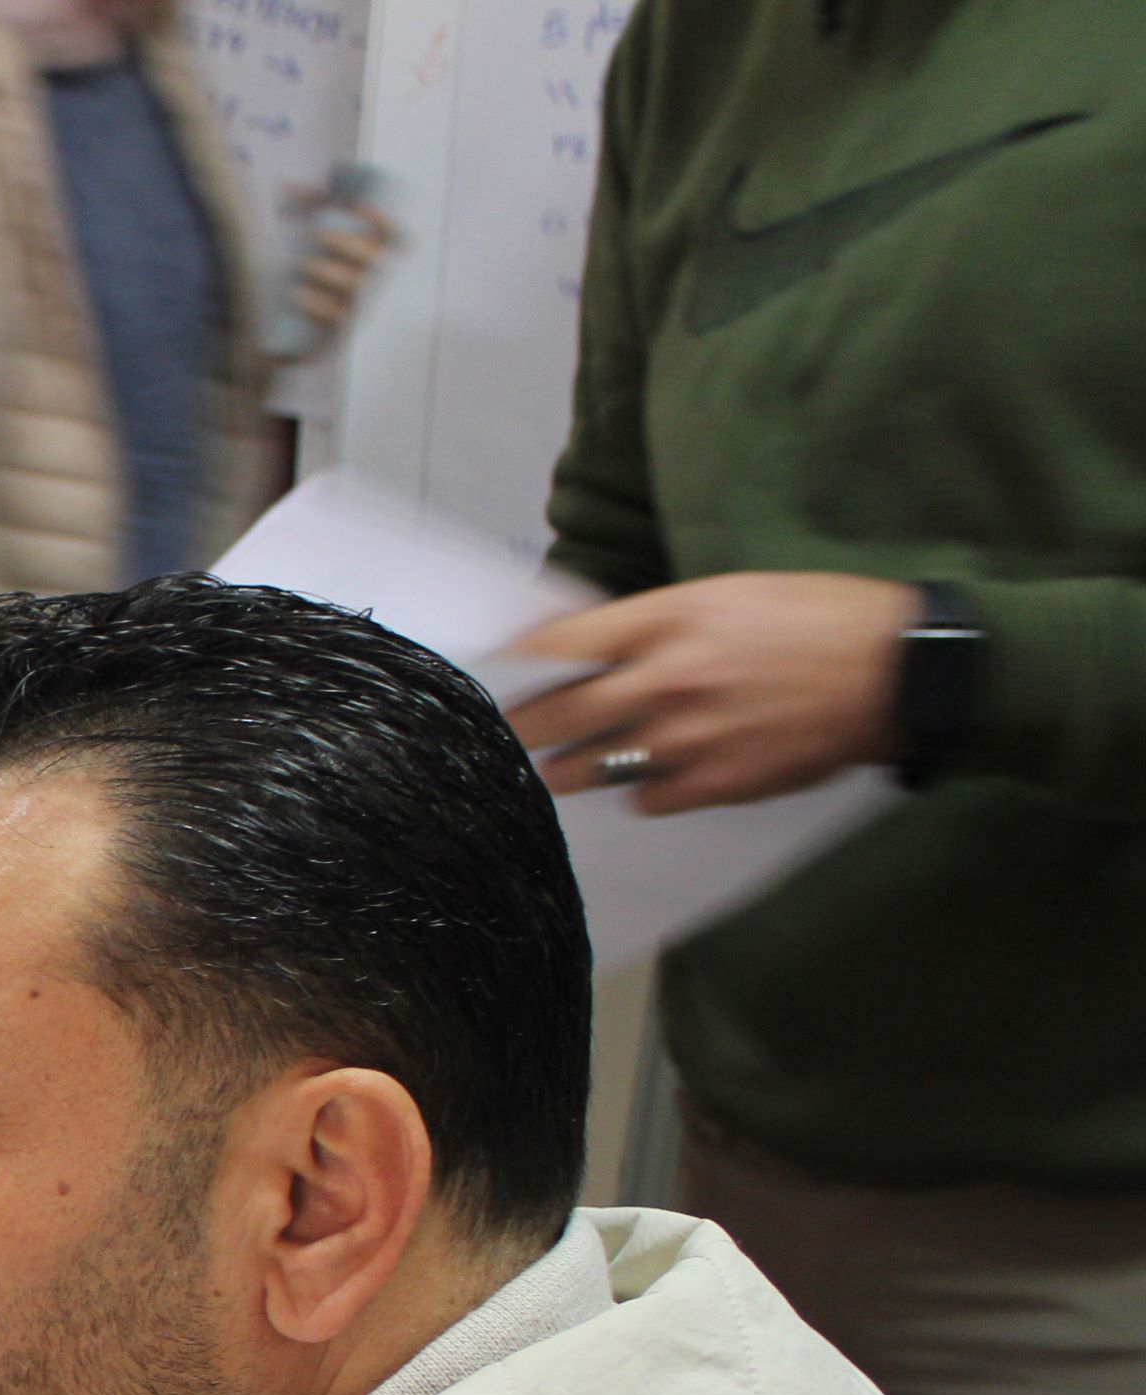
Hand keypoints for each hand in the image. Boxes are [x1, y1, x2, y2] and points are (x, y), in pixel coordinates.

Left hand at [282, 201, 393, 346]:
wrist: (293, 329)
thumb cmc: (312, 273)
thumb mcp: (315, 239)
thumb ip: (306, 211)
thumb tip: (284, 186)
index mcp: (379, 259)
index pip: (399, 238)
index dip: (384, 221)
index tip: (356, 206)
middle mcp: (376, 284)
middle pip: (373, 259)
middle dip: (344, 244)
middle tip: (315, 236)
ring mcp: (359, 309)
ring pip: (353, 286)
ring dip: (325, 271)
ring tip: (300, 266)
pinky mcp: (338, 333)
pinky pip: (334, 318)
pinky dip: (313, 303)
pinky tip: (296, 294)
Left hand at [508, 572, 921, 812]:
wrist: (898, 670)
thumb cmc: (821, 618)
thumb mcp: (731, 593)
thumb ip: (657, 622)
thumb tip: (594, 646)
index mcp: (669, 620)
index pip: (559, 643)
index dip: (517, 660)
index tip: (497, 669)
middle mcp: (666, 679)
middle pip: (555, 714)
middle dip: (522, 727)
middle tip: (511, 733)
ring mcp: (688, 737)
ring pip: (588, 768)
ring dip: (571, 769)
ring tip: (564, 768)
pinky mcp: (717, 782)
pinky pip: (646, 800)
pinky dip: (643, 792)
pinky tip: (653, 779)